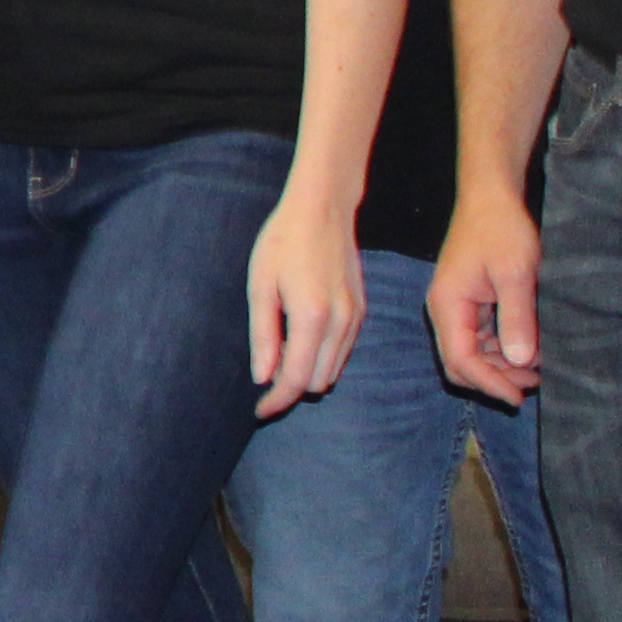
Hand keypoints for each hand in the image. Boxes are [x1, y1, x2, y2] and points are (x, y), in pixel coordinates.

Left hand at [246, 189, 366, 417]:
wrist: (323, 210)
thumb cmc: (282, 243)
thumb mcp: (260, 287)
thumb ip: (263, 336)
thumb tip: (263, 378)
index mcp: (312, 318)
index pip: (298, 380)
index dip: (278, 401)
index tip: (259, 411)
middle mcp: (341, 323)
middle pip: (319, 382)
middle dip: (291, 389)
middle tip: (264, 381)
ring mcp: (356, 318)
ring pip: (334, 370)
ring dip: (308, 374)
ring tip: (278, 361)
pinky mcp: (361, 311)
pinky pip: (343, 351)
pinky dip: (323, 358)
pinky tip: (300, 344)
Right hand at [428, 189, 543, 407]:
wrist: (491, 198)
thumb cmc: (500, 230)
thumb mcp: (516, 273)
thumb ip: (517, 318)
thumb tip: (521, 361)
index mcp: (447, 304)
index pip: (460, 359)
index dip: (489, 383)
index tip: (519, 396)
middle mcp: (446, 310)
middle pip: (460, 363)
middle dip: (494, 379)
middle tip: (534, 383)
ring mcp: (457, 307)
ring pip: (472, 353)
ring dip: (501, 366)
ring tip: (538, 368)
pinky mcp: (471, 303)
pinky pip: (481, 338)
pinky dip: (503, 350)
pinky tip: (529, 348)